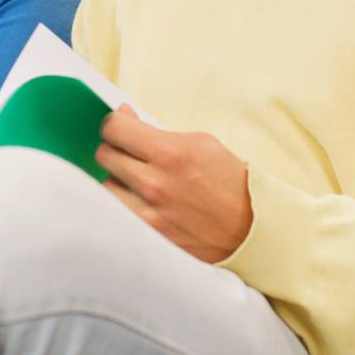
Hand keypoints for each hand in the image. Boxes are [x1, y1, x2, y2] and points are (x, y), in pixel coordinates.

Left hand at [95, 106, 252, 263]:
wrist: (250, 226)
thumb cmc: (227, 180)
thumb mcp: (200, 142)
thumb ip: (157, 130)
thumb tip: (123, 116)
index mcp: (170, 153)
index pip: (113, 129)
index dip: (113, 124)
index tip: (118, 128)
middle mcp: (155, 184)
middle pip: (104, 155)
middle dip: (115, 149)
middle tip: (129, 152)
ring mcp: (149, 215)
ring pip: (105, 187)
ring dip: (116, 181)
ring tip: (135, 181)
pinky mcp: (148, 237)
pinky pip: (116, 215)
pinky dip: (123, 205)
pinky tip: (139, 202)